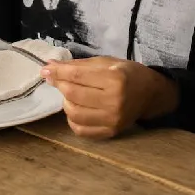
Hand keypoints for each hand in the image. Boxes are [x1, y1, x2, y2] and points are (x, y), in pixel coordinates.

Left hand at [41, 56, 178, 139]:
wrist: (150, 94)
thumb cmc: (127, 73)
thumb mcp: (105, 62)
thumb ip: (77, 65)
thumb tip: (49, 67)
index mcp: (115, 79)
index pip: (77, 76)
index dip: (58, 72)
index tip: (44, 70)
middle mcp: (114, 101)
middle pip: (73, 95)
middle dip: (60, 85)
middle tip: (57, 80)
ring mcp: (112, 120)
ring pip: (74, 113)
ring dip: (66, 102)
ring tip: (71, 94)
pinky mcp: (111, 132)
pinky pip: (81, 130)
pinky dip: (73, 119)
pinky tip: (76, 109)